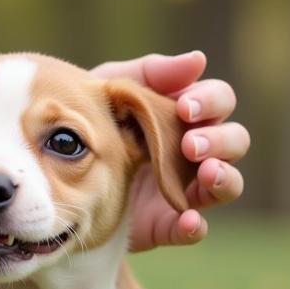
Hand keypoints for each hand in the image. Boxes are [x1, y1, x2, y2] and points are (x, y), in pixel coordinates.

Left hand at [92, 51, 249, 251]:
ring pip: (228, 183)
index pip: (218, 101)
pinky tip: (188, 220)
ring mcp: (185, 190)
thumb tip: (198, 60)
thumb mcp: (109, 93)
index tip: (184, 107)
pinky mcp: (168, 224)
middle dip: (218, 140)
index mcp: (186, 115)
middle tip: (190, 144)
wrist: (56, 174)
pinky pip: (194, 228)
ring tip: (206, 173)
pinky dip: (196, 226)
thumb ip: (147, 75)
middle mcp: (195, 152)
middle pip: (234, 141)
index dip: (210, 102)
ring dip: (224, 177)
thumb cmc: (90, 123)